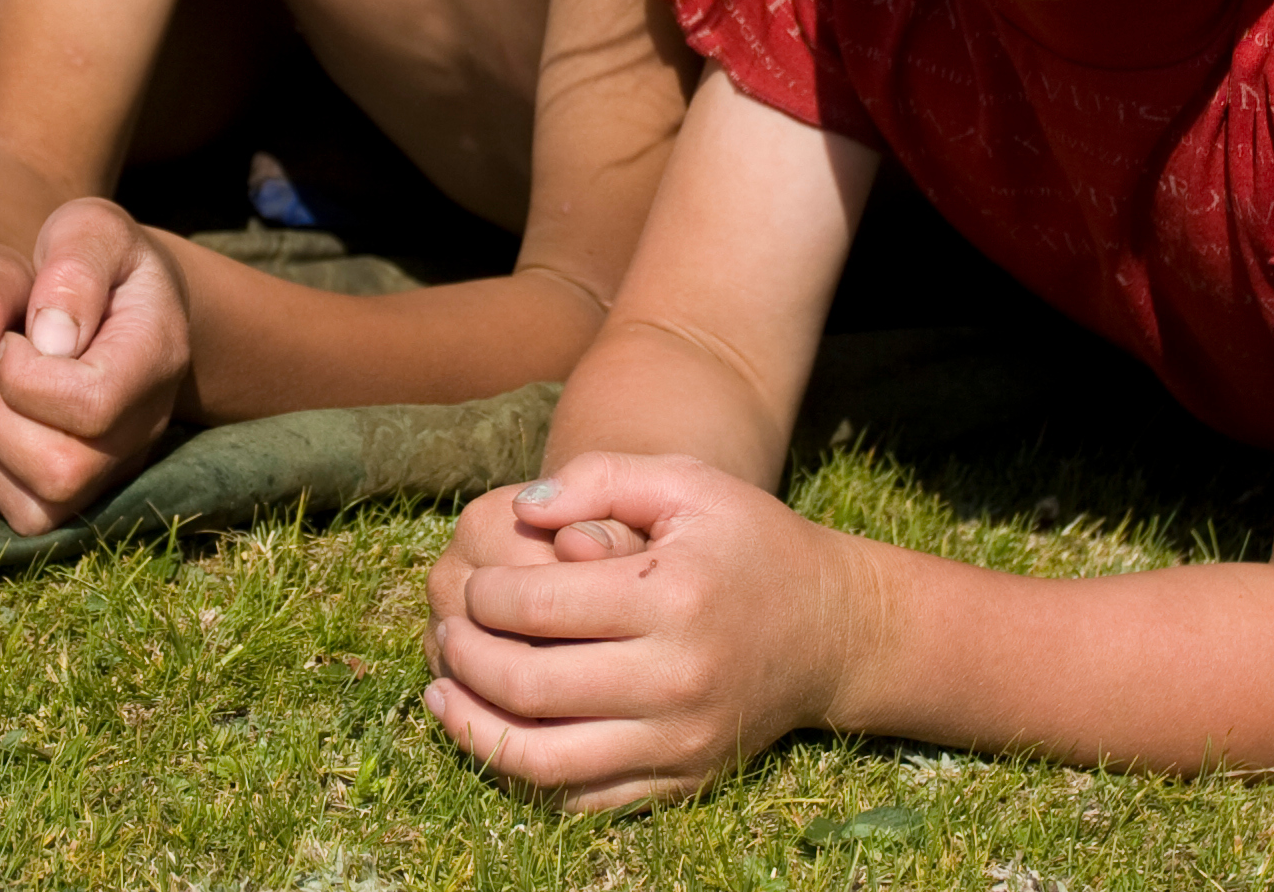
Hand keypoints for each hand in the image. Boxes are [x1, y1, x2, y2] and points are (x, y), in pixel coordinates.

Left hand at [0, 199, 190, 534]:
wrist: (118, 299)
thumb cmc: (95, 259)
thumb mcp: (89, 231)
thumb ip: (74, 269)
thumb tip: (52, 341)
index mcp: (155, 356)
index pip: (91, 401)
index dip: (27, 376)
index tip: (11, 338)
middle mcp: (144, 425)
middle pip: (64, 470)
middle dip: (2, 419)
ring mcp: (116, 466)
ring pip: (43, 504)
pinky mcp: (84, 491)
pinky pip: (26, 517)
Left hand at [423, 452, 873, 812]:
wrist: (832, 631)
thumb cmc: (750, 544)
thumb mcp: (687, 483)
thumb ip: (600, 478)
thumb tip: (520, 508)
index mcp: (670, 596)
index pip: (535, 607)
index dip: (481, 595)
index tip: (470, 583)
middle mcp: (675, 678)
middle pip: (528, 686)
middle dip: (464, 657)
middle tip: (445, 631)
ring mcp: (679, 740)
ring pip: (543, 760)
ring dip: (473, 728)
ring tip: (442, 690)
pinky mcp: (682, 779)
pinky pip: (582, 796)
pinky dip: (524, 771)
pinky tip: (492, 731)